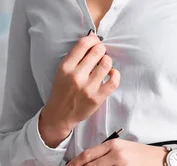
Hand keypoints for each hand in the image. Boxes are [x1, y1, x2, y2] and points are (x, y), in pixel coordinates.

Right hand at [39, 33, 119, 147]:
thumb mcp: (62, 71)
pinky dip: (115, 74)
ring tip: (105, 63)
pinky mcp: (98, 97)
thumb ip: (75, 58)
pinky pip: (114, 81)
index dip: (93, 39)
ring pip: (106, 64)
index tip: (96, 41)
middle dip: (101, 49)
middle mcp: (77, 76)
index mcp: (66, 67)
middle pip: (96, 52)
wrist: (60, 114)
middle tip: (101, 52)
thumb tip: (92, 41)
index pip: (83, 45)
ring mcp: (88, 87)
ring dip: (108, 60)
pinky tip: (111, 73)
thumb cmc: (62, 90)